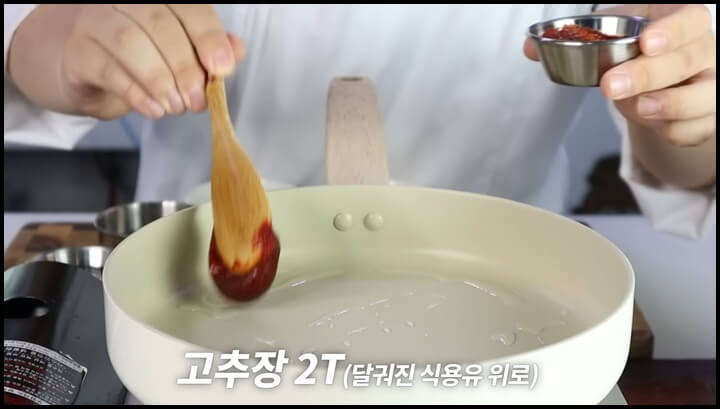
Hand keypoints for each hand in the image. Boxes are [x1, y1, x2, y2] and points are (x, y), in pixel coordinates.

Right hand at [7, 4, 245, 119]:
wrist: (89, 72)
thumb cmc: (143, 60)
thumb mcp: (182, 55)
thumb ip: (210, 50)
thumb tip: (236, 50)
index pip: (187, 5)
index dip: (208, 36)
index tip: (222, 69)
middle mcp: (124, 1)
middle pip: (159, 23)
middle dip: (185, 67)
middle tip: (197, 100)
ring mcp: (95, 22)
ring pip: (129, 41)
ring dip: (160, 79)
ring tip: (176, 106)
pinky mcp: (77, 53)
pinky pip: (107, 69)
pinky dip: (136, 93)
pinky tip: (154, 110)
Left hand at [524, 4, 714, 146]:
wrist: (664, 80)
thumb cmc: (638, 50)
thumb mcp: (610, 36)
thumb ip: (572, 39)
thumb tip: (530, 48)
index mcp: (684, 20)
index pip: (691, 18)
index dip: (672, 30)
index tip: (646, 42)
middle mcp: (705, 50)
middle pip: (690, 60)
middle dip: (649, 75)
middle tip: (611, 86)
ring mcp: (711, 85)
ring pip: (702, 99)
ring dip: (667, 106)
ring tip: (637, 106)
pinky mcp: (708, 117)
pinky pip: (695, 130)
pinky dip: (671, 131)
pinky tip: (652, 121)